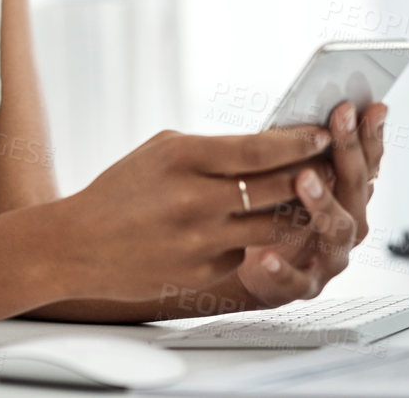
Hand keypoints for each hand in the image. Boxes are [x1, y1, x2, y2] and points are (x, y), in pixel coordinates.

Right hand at [55, 126, 333, 304]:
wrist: (79, 245)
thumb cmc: (122, 191)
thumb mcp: (162, 152)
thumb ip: (213, 149)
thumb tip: (271, 147)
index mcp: (182, 158)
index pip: (258, 149)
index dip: (298, 142)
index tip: (322, 135)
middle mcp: (194, 200)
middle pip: (277, 187)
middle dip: (310, 175)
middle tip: (328, 166)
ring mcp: (200, 241)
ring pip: (273, 226)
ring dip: (295, 212)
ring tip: (304, 198)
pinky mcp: (203, 273)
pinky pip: (246, 252)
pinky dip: (252, 240)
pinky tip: (249, 230)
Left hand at [235, 100, 386, 305]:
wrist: (254, 270)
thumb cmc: (274, 214)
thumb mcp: (289, 178)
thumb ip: (302, 151)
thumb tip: (309, 111)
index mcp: (349, 197)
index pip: (368, 162)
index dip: (369, 134)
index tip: (367, 106)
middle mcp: (348, 224)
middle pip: (356, 189)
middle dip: (349, 151)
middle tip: (340, 119)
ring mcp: (330, 257)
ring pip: (338, 231)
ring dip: (324, 202)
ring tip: (304, 178)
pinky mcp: (302, 285)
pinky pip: (296, 279)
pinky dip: (283, 269)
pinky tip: (267, 255)